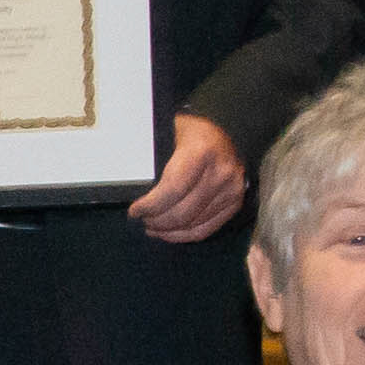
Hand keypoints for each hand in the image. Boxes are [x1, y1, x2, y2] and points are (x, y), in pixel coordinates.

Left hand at [125, 117, 248, 242]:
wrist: (227, 129)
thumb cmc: (192, 129)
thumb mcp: (170, 132)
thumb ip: (154, 159)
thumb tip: (129, 187)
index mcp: (202, 152)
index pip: (172, 190)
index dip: (150, 206)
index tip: (134, 211)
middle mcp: (221, 173)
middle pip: (182, 213)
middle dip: (156, 221)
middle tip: (142, 219)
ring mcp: (231, 190)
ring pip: (192, 225)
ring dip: (167, 231)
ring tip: (152, 226)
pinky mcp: (235, 203)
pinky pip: (206, 229)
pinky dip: (184, 235)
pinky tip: (169, 233)